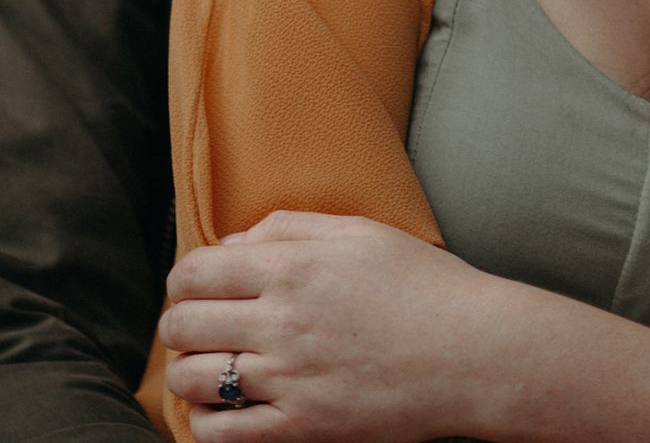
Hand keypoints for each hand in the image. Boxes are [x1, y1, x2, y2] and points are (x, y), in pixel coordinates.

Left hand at [159, 209, 495, 440]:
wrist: (472, 352)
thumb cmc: (421, 285)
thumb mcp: (358, 232)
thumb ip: (289, 227)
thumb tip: (233, 243)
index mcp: (292, 266)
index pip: (197, 271)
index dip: (183, 278)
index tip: (192, 285)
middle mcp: (281, 319)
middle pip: (185, 322)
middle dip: (177, 323)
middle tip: (191, 325)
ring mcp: (288, 377)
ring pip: (193, 378)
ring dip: (185, 371)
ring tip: (201, 366)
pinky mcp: (302, 427)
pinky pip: (224, 433)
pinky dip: (206, 422)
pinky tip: (219, 409)